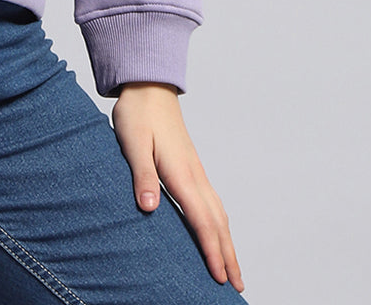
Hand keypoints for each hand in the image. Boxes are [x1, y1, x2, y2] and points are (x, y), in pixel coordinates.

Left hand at [112, 82, 244, 292]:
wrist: (147, 86)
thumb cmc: (137, 114)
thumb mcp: (132, 142)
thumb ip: (142, 175)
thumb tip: (149, 208)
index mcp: (181, 172)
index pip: (200, 219)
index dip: (211, 250)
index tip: (219, 277)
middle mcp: (195, 174)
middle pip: (217, 222)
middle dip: (229, 255)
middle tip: (238, 286)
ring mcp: (196, 170)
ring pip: (218, 213)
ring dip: (228, 242)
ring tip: (234, 269)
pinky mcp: (192, 167)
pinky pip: (212, 203)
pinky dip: (219, 224)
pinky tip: (217, 232)